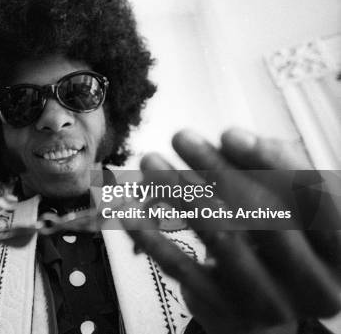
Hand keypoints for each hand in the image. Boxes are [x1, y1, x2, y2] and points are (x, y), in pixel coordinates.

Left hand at [123, 128, 340, 333]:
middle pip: (261, 213)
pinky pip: (182, 267)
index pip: (316, 200)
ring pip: (219, 237)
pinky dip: (153, 235)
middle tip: (181, 136)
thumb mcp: (294, 212)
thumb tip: (233, 137)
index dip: (273, 163)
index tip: (230, 134)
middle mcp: (311, 283)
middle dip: (215, 169)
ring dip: (180, 193)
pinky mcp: (223, 309)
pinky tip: (129, 210)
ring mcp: (268, 301)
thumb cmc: (280, 250)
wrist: (266, 321)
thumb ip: (277, 171)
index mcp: (340, 254)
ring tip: (151, 162)